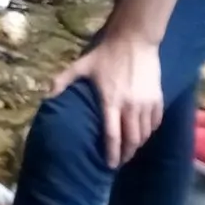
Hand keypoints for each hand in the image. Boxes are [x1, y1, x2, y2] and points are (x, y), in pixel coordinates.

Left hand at [51, 33, 163, 167]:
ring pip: (145, 134)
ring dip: (137, 145)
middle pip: (132, 140)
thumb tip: (46, 96)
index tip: (109, 165)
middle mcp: (131, 106)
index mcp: (111, 101)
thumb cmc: (106, 54)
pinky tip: (141, 134)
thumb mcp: (81, 66)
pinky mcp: (158, 99)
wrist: (134, 40)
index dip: (111, 153)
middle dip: (126, 154)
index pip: (112, 135)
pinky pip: (155, 123)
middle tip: (119, 161)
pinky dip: (148, 132)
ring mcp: (147, 104)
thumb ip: (62, 81)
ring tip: (128, 150)